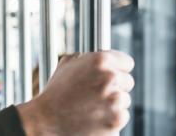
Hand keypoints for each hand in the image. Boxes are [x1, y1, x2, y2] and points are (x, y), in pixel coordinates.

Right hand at [16, 51, 134, 135]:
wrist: (47, 119)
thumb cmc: (55, 93)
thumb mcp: (66, 65)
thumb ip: (87, 58)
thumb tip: (100, 55)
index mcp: (100, 60)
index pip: (127, 62)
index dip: (119, 69)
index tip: (114, 74)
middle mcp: (110, 78)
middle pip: (127, 82)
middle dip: (116, 87)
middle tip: (98, 93)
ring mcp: (114, 100)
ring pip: (125, 100)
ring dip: (113, 103)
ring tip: (92, 106)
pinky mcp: (116, 119)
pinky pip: (122, 116)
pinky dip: (112, 118)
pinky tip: (95, 116)